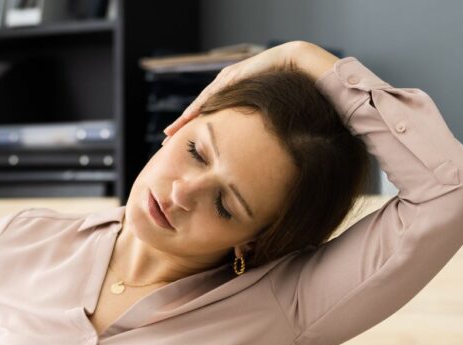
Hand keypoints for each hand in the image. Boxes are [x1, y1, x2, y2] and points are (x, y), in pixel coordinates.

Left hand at [161, 41, 330, 138]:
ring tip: (170, 134)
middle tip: (165, 142)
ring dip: (185, 120)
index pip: (208, 118)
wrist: (297, 66)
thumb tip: (258, 159)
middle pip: (199, 111)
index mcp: (233, 100)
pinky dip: (199, 107)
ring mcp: (227, 81)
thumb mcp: (267, 119)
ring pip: (200, 104)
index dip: (194, 132)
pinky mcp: (232, 77)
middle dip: (182, 127)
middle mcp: (226, 89)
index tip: (180, 147)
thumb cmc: (288, 94)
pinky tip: (188, 118)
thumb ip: (257, 133)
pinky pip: (212, 95)